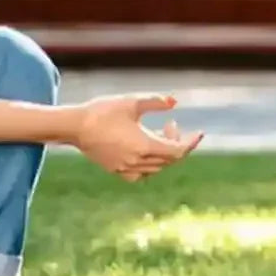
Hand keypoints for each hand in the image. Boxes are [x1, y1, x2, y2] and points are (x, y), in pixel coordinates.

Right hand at [76, 94, 202, 181]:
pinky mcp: (116, 171)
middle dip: (176, 142)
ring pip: (157, 167)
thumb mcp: (132, 102)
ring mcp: (126, 169)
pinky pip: (141, 174)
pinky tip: (145, 151)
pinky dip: (150, 165)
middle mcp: (138, 162)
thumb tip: (175, 101)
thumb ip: (156, 102)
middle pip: (169, 159)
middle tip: (169, 123)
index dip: (191, 142)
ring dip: (163, 152)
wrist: (76, 126)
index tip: (199, 133)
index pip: (178, 151)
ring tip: (156, 132)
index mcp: (145, 146)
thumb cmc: (104, 111)